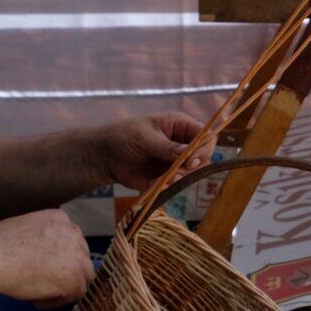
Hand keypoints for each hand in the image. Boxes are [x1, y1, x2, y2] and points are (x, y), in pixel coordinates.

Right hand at [0, 209, 94, 306]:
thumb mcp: (25, 230)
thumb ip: (42, 239)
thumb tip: (44, 256)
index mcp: (61, 219)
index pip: (71, 241)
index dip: (61, 257)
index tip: (46, 267)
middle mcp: (74, 234)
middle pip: (82, 258)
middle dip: (67, 271)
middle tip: (46, 283)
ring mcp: (77, 257)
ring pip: (83, 277)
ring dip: (65, 287)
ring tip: (37, 291)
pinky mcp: (74, 279)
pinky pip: (74, 295)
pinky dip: (55, 300)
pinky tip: (35, 299)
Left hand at [96, 113, 210, 190]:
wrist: (105, 157)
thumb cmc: (123, 137)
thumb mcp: (144, 138)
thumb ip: (167, 147)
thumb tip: (190, 155)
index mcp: (180, 126)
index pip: (205, 135)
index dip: (204, 148)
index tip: (192, 161)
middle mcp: (182, 143)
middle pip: (204, 155)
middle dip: (193, 165)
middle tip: (176, 171)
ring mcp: (176, 160)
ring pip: (192, 171)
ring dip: (179, 176)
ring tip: (163, 178)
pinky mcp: (168, 175)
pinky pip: (177, 182)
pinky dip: (168, 184)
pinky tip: (155, 182)